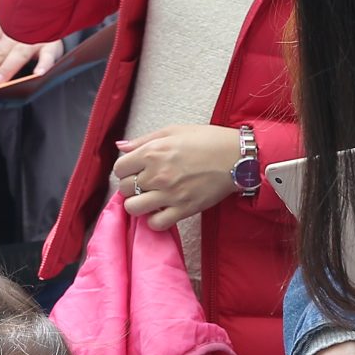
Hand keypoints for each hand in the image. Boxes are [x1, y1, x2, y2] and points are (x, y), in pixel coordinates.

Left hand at [0, 21, 60, 90]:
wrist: (52, 8)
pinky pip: (48, 55)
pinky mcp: (51, 44)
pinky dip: (43, 64)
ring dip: (6, 68)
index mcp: (0, 29)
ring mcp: (33, 38)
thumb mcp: (8, 33)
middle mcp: (15, 32)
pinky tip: (37, 74)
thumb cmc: (28, 28)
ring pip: (18, 54)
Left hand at [111, 124, 240, 229]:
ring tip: (149, 198)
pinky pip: (155, 224)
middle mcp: (157, 174)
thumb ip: (143, 140)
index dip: (125, 170)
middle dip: (131, 186)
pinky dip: (154, 220)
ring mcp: (170, 194)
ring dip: (138, 204)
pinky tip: (161, 210)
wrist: (236, 157)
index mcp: (153, 152)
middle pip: (124, 189)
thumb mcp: (173, 131)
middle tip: (144, 183)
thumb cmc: (207, 140)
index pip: (119, 168)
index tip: (134, 170)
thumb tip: (121, 146)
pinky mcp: (184, 209)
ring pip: (134, 208)